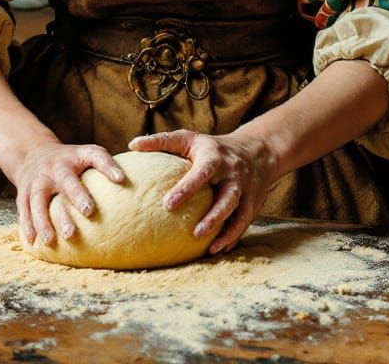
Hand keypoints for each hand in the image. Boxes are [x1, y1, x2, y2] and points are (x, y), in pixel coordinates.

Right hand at [13, 140, 125, 246]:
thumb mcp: (86, 155)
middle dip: (77, 195)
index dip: (108, 166)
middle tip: (89, 212)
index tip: (121, 179)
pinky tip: (34, 242)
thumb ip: (105, 166)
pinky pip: (24, 210)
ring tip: (53, 240)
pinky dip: (28, 226)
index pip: (95, 156)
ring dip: (45, 220)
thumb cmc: (70, 160)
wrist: (32, 153)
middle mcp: (55, 167)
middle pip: (66, 180)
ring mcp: (37, 180)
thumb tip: (130, 185)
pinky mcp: (23, 193)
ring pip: (39, 200)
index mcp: (75, 156)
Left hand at [128, 129, 275, 253]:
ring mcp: (245, 191)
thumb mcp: (189, 138)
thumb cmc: (212, 147)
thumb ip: (162, 141)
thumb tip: (132, 145)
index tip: (167, 204)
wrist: (257, 151)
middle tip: (193, 233)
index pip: (202, 173)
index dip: (186, 189)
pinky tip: (219, 249)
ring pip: (238, 213)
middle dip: (213, 216)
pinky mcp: (252, 204)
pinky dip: (234, 237)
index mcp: (214, 158)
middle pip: (226, 197)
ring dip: (225, 231)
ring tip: (209, 248)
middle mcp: (233, 175)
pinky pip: (245, 223)